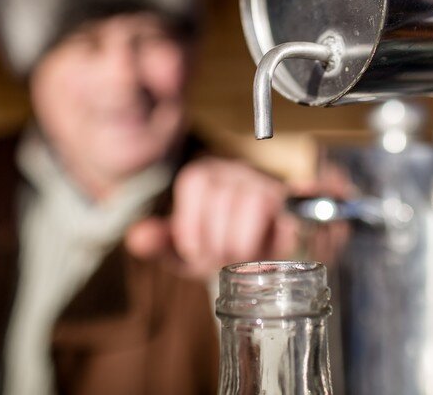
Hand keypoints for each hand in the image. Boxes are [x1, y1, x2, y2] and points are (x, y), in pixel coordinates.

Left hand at [125, 156, 298, 277]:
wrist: (263, 260)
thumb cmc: (220, 249)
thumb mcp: (186, 251)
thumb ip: (160, 244)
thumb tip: (137, 238)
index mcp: (205, 176)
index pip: (196, 182)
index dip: (195, 228)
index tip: (200, 253)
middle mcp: (236, 172)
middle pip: (222, 198)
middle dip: (220, 242)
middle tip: (226, 261)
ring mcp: (268, 184)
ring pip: (254, 202)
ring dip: (247, 243)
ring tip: (246, 258)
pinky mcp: (296, 202)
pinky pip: (294, 201)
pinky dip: (290, 219)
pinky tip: (283, 239)